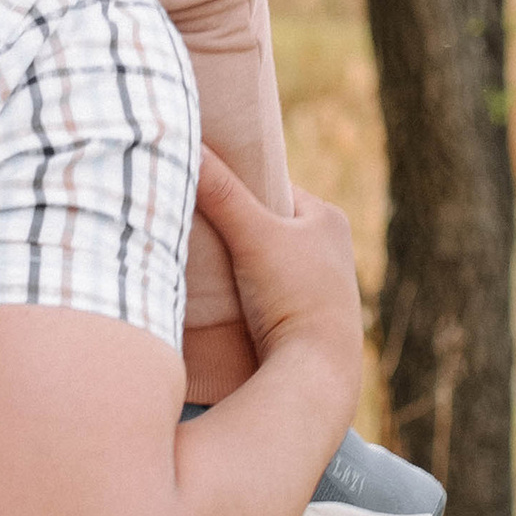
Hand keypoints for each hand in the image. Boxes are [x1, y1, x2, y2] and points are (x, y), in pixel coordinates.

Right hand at [194, 150, 362, 408]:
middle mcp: (329, 249)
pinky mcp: (303, 320)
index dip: (234, 186)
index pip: (270, 187)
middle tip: (189, 222)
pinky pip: (262, 292)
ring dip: (233, 262)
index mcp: (327, 218)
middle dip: (230, 225)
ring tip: (195, 259)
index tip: (198, 186)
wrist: (318, 372)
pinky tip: (214, 296)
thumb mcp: (254, 235)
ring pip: (261, 261)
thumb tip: (185, 144)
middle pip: (264, 225)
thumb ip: (220, 192)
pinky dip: (240, 290)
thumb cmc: (294, 296)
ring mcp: (318, 287)